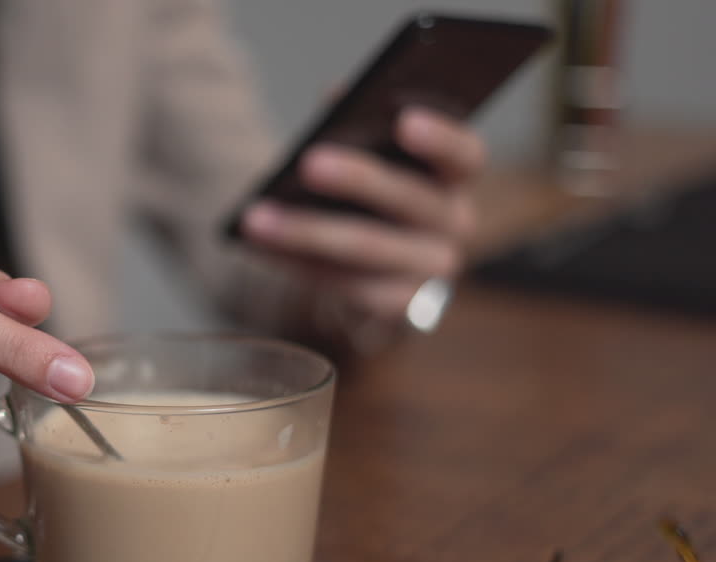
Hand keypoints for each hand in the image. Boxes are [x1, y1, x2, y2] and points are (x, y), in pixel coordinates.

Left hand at [241, 107, 484, 326]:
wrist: (363, 273)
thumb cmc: (365, 200)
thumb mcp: (368, 158)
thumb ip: (361, 125)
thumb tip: (336, 95)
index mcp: (452, 176)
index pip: (464, 154)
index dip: (440, 139)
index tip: (405, 120)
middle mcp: (454, 223)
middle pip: (410, 199)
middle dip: (356, 179)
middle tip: (307, 163)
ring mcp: (430, 270)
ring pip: (368, 248)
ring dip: (306, 231)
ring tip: (256, 218)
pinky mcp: (399, 308)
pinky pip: (348, 287)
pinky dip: (300, 266)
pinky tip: (262, 249)